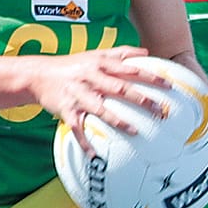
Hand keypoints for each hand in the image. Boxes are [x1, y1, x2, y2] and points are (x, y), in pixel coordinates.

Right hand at [36, 48, 178, 153]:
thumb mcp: (95, 54)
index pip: (130, 69)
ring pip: (100, 109)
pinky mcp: (65, 110)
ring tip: (135, 132)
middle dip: (141, 100)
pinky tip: (95, 155)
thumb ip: (120, 53)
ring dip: (118, 121)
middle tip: (160, 111)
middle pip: (120, 89)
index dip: (150, 77)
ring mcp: (78, 94)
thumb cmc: (72, 65)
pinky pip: (77, 128)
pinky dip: (84, 142)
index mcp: (100, 64)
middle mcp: (90, 78)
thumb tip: (146, 52)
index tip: (168, 86)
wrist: (38, 74)